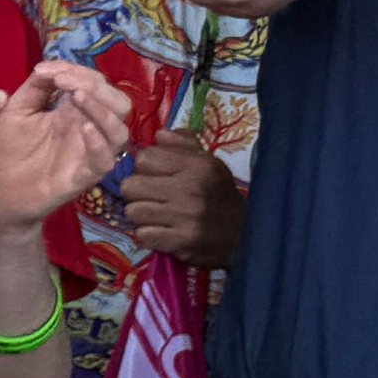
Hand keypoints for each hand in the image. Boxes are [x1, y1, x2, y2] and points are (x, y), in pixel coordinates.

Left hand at [0, 60, 133, 231]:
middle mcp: (87, 130)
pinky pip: (105, 160)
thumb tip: (49, 65)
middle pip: (118, 103)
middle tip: (67, 82)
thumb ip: (35, 88)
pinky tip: (83, 128)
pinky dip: (99, 142)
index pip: (95, 84)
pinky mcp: (83, 176)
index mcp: (73, 112)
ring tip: (77, 97)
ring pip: (119, 131)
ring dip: (103, 110)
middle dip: (97, 86)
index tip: (48, 70)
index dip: (78, 71)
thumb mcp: (16, 111)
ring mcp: (88, 153)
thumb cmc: (6, 151)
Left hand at [117, 140, 245, 267]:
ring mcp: (186, 217)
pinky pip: (143, 234)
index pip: (144, 158)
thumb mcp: (208, 162)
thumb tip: (159, 135)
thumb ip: (183, 144)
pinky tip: (165, 231)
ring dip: (142, 214)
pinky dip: (150, 234)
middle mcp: (191, 189)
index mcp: (197, 166)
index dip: (145, 167)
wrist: (246, 233)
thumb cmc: (218, 192)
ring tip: (159, 214)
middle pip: (131, 186)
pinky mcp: (182, 242)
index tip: (156, 174)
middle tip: (152, 196)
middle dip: (137, 191)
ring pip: (133, 211)